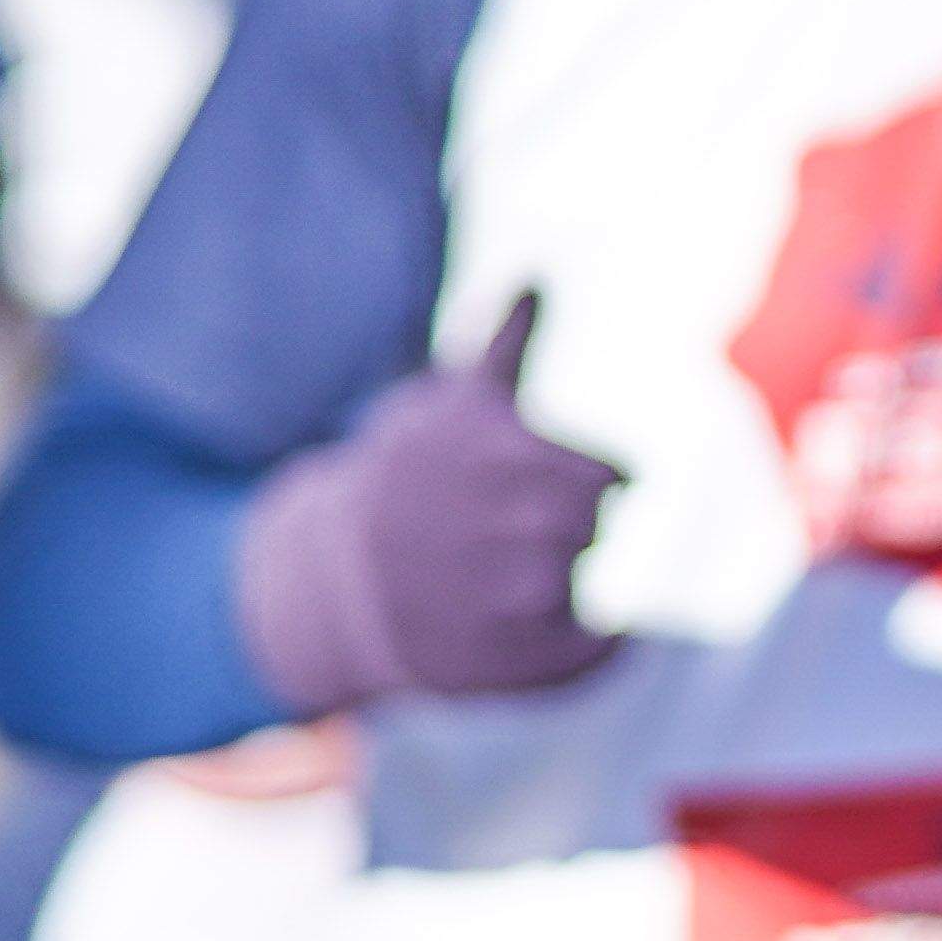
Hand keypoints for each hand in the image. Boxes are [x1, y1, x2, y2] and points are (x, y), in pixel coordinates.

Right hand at [228, 301, 621, 716]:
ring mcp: (499, 602)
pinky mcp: (498, 666)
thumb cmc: (406, 481)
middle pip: (596, 525)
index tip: (579, 481)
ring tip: (521, 568)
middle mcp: (502, 529)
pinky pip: (588, 652)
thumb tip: (538, 274)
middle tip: (535, 527)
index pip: (610, 474)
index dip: (601, 477)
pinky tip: (551, 616)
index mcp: (498, 457)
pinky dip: (590, 640)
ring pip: (588, 586)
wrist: (330, 582)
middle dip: (577, 523)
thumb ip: (505, 347)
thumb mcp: (448, 407)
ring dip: (570, 575)